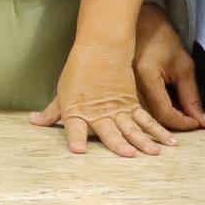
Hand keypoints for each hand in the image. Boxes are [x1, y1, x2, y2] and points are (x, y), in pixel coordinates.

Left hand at [31, 33, 174, 156]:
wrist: (100, 49)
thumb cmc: (78, 72)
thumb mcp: (62, 94)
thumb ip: (52, 112)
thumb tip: (34, 121)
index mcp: (77, 111)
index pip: (74, 128)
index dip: (76, 139)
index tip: (78, 150)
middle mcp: (99, 113)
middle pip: (109, 131)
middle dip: (118, 143)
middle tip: (128, 155)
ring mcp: (117, 110)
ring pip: (132, 127)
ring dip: (143, 140)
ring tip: (154, 152)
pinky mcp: (132, 105)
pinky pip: (146, 120)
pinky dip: (158, 130)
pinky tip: (170, 142)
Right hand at [132, 0, 204, 131]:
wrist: (141, 24)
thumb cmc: (163, 39)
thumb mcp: (183, 67)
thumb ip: (191, 96)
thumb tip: (202, 121)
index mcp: (145, 77)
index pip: (164, 113)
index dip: (183, 123)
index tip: (199, 123)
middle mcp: (128, 86)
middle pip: (153, 119)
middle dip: (176, 123)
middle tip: (193, 119)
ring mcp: (121, 89)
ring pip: (145, 117)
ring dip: (166, 119)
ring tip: (182, 112)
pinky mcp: (121, 90)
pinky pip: (139, 108)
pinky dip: (156, 112)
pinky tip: (168, 106)